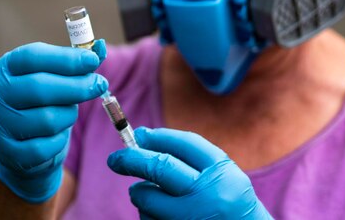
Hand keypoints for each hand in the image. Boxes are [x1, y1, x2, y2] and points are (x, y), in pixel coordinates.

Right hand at [0, 40, 107, 202]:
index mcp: (4, 68)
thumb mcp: (53, 76)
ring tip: (69, 111)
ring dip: (68, 115)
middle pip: (40, 88)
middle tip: (100, 84)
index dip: (65, 59)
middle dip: (76, 86)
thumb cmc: (41, 102)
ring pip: (47, 119)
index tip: (93, 60)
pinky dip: (59, 140)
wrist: (20, 146)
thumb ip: (76, 63)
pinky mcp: (8, 152)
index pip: (32, 57)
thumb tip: (101, 47)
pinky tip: (57, 134)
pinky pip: (46, 147)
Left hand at [107, 127, 272, 219]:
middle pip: (160, 167)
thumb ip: (189, 158)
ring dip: (140, 193)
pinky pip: (147, 219)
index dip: (157, 136)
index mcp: (221, 173)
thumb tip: (140, 136)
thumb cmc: (230, 205)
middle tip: (115, 159)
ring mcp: (192, 218)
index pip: (183, 144)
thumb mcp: (222, 177)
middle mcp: (208, 196)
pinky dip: (146, 214)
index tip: (137, 134)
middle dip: (132, 159)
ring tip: (146, 194)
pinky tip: (160, 215)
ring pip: (148, 198)